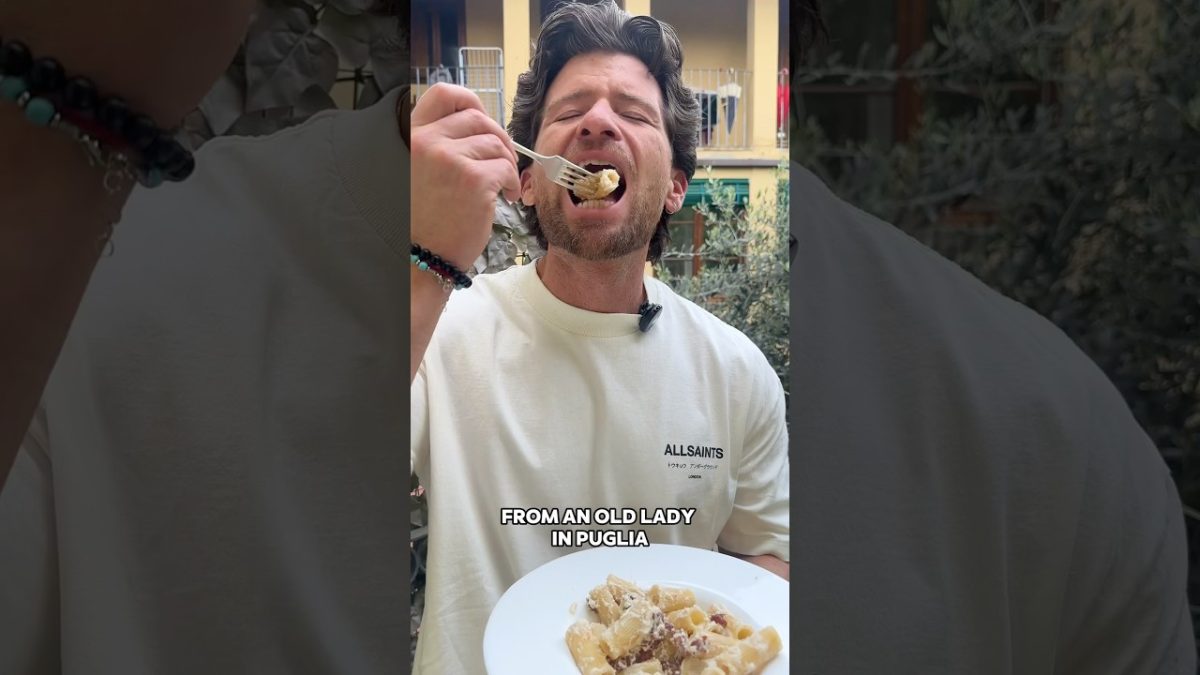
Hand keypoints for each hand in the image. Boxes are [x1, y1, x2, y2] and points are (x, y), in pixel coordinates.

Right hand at [409, 83, 519, 270]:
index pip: (444, 94)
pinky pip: (507, 168)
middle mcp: (425, 141)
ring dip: (507, 163)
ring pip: (496, 144)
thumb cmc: (419, 222)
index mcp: (409, 136)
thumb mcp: (414, 171)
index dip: (471, 102)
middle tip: (504, 159)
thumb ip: (435, 145)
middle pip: (478, 119)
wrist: (418, 260)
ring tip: (504, 185)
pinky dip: (514, 182)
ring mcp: (449, 159)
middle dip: (498, 137)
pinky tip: (507, 197)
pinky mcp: (473, 180)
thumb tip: (476, 127)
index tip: (484, 120)